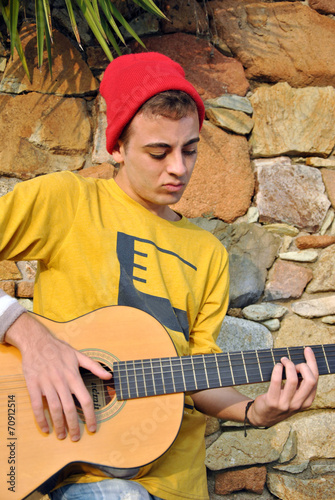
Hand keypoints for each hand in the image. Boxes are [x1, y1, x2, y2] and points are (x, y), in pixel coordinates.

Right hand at [5, 313, 111, 440]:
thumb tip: (109, 375)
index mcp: (73, 376)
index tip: (92, 428)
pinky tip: (45, 428)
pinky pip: (37, 406)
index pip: (85, 400)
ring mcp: (46, 384)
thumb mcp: (79, 355)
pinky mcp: (33, 385)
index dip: (89, 416)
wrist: (37, 342)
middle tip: (76, 438)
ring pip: (54, 409)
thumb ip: (94, 367)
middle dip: (73, 426)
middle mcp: (61, 381)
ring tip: (62, 436)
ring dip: (58, 425)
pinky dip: (41, 419)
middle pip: (69, 408)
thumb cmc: (59, 349)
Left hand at [248, 347, 318, 426]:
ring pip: (293, 379)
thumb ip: (300, 384)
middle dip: (303, 365)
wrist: (263, 416)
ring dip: (288, 365)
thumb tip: (303, 362)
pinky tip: (277, 366)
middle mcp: (298, 404)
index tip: (307, 350)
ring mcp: (286, 404)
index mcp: (307, 401)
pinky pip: (276, 381)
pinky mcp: (273, 402)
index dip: (312, 363)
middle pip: (309, 380)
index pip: (315, 379)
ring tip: (283, 361)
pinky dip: (277, 370)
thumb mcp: (295, 396)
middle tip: (292, 362)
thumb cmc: (280, 400)